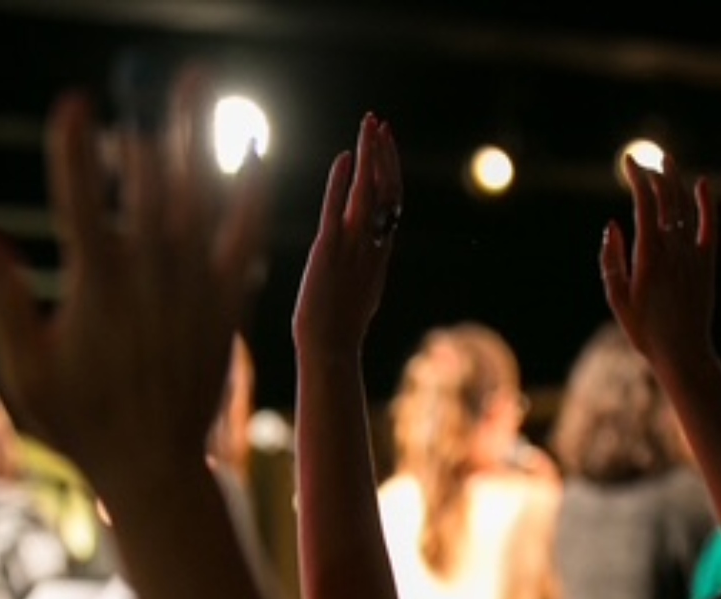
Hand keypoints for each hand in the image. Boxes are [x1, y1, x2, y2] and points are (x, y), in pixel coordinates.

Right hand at [0, 67, 269, 501]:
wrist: (156, 466)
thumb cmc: (81, 423)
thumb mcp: (27, 373)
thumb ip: (4, 303)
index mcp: (99, 289)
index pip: (82, 205)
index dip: (76, 153)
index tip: (74, 102)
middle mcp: (152, 279)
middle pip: (148, 185)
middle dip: (146, 125)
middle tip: (145, 70)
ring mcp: (193, 288)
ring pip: (197, 197)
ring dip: (198, 135)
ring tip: (200, 80)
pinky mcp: (224, 302)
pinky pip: (243, 238)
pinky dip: (251, 193)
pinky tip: (257, 150)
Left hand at [292, 113, 401, 359]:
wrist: (330, 351)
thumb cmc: (338, 331)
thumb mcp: (359, 294)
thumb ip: (363, 270)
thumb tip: (366, 261)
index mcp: (379, 255)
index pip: (392, 204)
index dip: (391, 171)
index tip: (387, 145)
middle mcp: (371, 247)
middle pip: (386, 192)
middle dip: (385, 155)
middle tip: (380, 124)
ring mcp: (352, 249)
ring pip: (368, 194)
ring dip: (369, 157)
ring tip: (369, 126)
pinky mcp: (328, 253)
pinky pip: (338, 211)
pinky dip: (342, 182)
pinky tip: (344, 158)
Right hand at [599, 152, 717, 374]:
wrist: (683, 352)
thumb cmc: (645, 331)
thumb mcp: (617, 298)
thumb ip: (611, 260)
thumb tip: (612, 226)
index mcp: (649, 255)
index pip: (645, 203)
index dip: (637, 177)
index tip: (628, 162)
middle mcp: (674, 249)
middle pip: (667, 199)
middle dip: (656, 175)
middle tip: (646, 162)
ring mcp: (693, 255)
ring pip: (686, 208)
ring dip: (677, 182)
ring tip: (668, 163)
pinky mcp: (707, 264)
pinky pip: (710, 226)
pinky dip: (707, 203)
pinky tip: (703, 185)